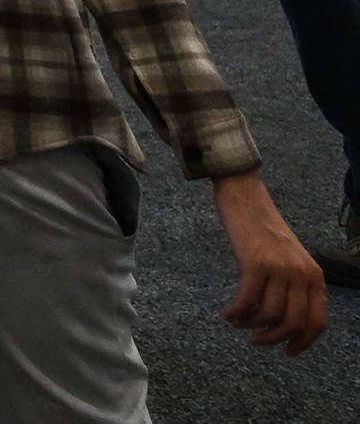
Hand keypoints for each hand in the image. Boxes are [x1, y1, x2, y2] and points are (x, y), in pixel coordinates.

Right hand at [212, 172, 327, 353]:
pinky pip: (248, 300)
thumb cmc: (263, 226)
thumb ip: (294, 284)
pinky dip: (237, 312)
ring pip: (270, 314)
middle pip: (294, 322)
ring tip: (238, 323)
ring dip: (252, 325)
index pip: (317, 321)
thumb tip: (285, 319)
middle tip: (257, 341)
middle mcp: (301, 274)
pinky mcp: (255, 263)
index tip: (288, 351)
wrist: (245, 195)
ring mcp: (279, 268)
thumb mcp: (290, 258)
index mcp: (314, 275)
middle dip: (274, 338)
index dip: (303, 342)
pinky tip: (229, 314)